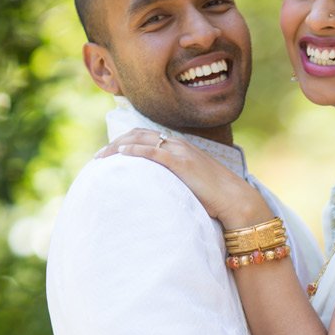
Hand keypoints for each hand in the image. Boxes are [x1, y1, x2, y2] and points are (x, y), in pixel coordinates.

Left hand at [95, 127, 261, 223]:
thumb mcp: (193, 185)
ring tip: (102, 158)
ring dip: (118, 146)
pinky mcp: (180, 162)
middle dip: (116, 143)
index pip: (148, 136)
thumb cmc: (217, 199)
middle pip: (139, 134)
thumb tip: (163, 195)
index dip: (126, 141)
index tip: (111, 154)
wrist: (236, 200)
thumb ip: (177, 183)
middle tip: (99, 156)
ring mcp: (180, 151)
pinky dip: (134, 150)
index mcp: (182, 148)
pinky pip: (152, 151)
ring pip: (141, 139)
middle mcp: (179, 145)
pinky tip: (121, 154)